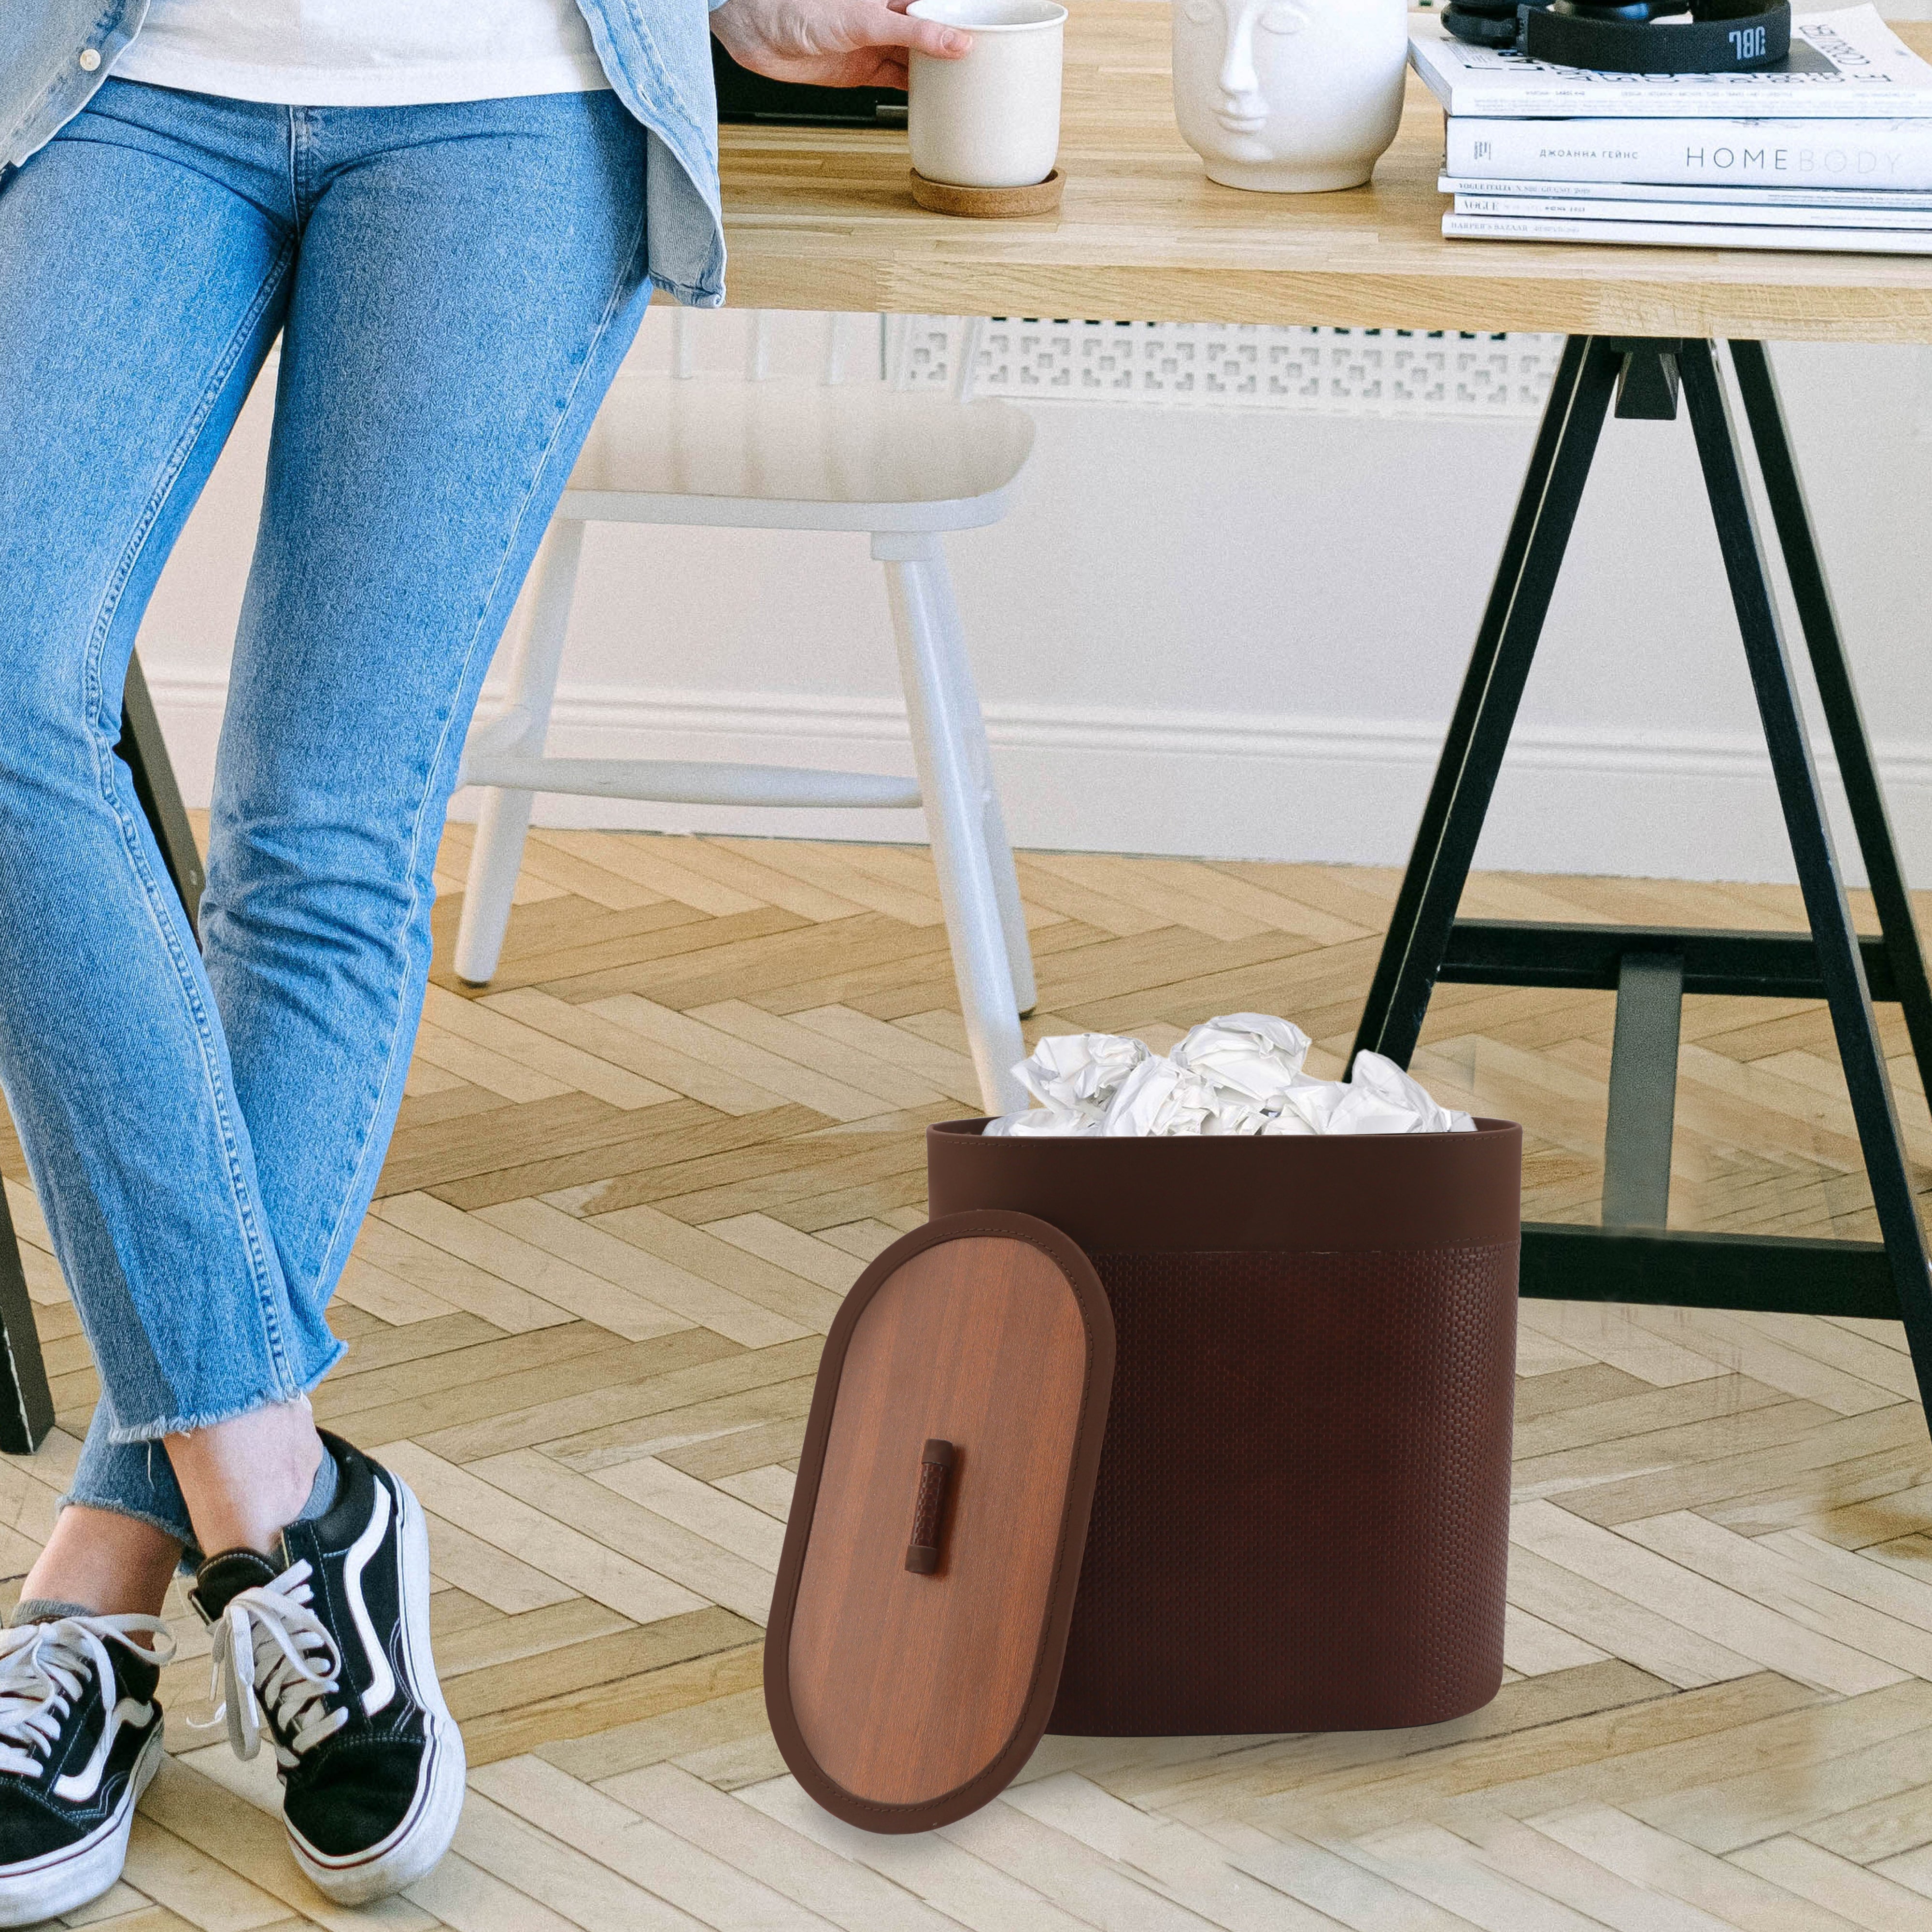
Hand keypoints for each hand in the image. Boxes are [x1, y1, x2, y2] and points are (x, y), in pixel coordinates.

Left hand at [711, 0, 971, 91]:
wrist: (759, 32)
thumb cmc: (801, 7)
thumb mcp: (867, 19)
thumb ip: (915, 32)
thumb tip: (959, 44)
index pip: (941, 5)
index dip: (967, 16)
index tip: (996, 29)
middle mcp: (890, 14)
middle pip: (936, 31)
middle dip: (960, 46)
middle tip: (993, 64)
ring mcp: (878, 42)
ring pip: (921, 58)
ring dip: (942, 73)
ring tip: (971, 86)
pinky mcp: (865, 69)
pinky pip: (901, 80)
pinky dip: (918, 92)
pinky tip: (938, 98)